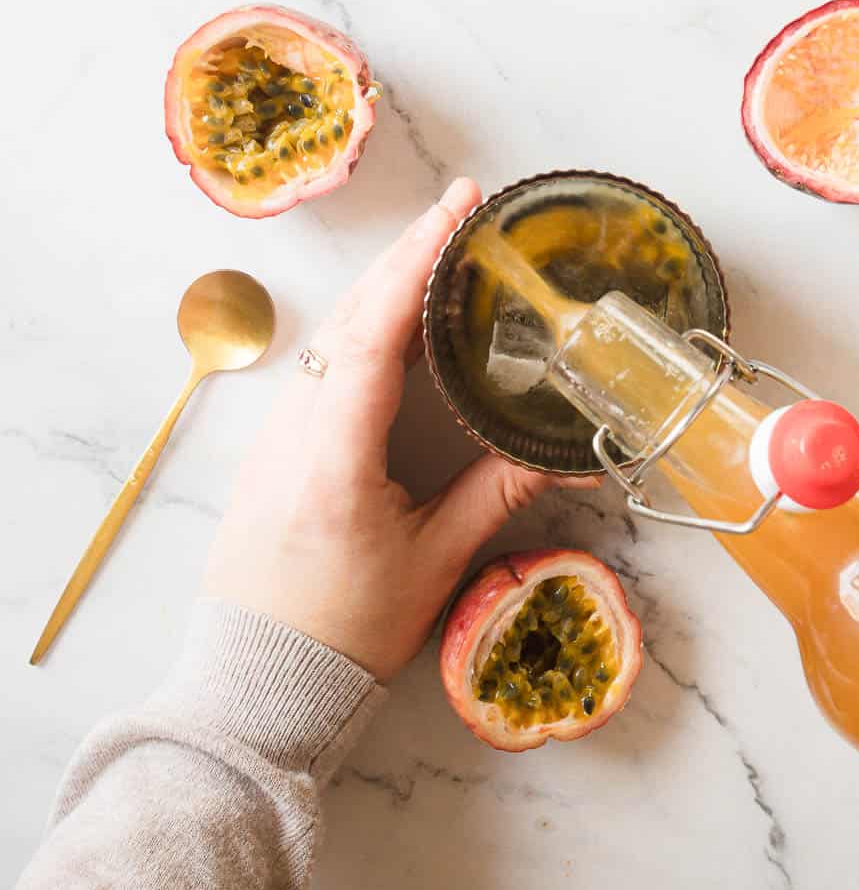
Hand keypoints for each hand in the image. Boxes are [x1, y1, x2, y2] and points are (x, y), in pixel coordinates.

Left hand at [205, 178, 572, 679]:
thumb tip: (570, 455)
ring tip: (437, 248)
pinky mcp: (271, 450)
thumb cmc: (346, 631)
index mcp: (336, 456)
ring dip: (382, 285)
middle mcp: (294, 431)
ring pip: (330, 336)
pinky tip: (391, 319)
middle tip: (461, 207)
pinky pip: (318, 365)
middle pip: (351, 317)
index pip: (378, 333)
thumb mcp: (434, 561)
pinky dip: (360, 325)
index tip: (457, 210)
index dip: (420, 263)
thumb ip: (498, 493)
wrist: (257, 682)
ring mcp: (274, 436)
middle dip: (407, 254)